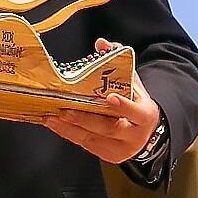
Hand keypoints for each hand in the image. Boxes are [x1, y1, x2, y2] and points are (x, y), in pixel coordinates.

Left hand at [39, 45, 161, 162]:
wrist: (145, 130)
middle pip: (109, 128)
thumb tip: (101, 43)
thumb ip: (118, 60)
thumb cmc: (136, 102)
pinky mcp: (108, 155)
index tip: (109, 98)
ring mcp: (121, 149)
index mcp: (145, 116)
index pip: (135, 112)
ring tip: (52, 116)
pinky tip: (55, 124)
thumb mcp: (132, 81)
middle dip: (85, 119)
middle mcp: (134, 136)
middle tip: (65, 110)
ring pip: (93, 139)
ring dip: (70, 128)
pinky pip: (85, 145)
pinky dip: (68, 133)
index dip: (123, 106)